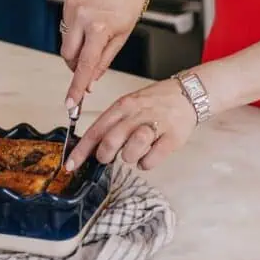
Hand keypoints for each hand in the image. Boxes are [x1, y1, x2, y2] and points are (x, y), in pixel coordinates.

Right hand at [60, 0, 144, 106]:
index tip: (70, 104)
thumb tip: (88, 83)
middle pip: (68, 55)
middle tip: (90, 63)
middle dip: (76, 65)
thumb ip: (103, 62)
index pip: (84, 65)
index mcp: (99, 27)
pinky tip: (89, 22)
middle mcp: (81, 16)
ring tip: (95, 34)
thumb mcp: (122, 37)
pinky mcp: (67, 0)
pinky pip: (66, 27)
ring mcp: (72, 7)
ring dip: (76, 47)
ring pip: (65, 42)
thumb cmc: (129, 5)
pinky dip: (75, 31)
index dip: (76, 87)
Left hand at [65, 78, 196, 171]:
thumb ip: (113, 123)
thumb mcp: (131, 104)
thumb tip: (93, 147)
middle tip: (110, 156)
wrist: (188, 93)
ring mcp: (155, 125)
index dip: (81, 150)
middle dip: (106, 155)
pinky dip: (146, 163)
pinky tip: (150, 154)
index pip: (96, 129)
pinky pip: (150, 160)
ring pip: (130, 152)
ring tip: (136, 150)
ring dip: (129, 157)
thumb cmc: (155, 102)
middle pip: (110, 142)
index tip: (70, 165)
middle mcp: (137, 114)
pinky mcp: (172, 138)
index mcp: (124, 105)